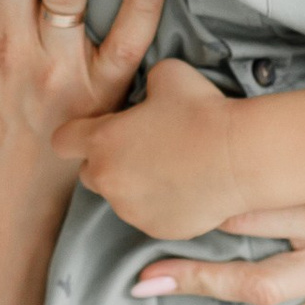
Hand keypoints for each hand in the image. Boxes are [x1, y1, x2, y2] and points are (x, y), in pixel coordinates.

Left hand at [54, 56, 249, 241]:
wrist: (241, 157)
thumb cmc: (203, 111)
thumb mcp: (168, 75)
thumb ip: (145, 83)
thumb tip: (148, 91)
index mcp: (101, 142)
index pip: (62, 141)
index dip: (77, 133)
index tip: (95, 131)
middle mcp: (108, 180)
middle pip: (89, 174)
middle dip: (107, 162)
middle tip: (141, 148)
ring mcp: (131, 210)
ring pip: (121, 198)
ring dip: (135, 185)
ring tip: (171, 168)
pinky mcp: (157, 229)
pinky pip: (149, 216)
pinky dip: (161, 205)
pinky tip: (186, 188)